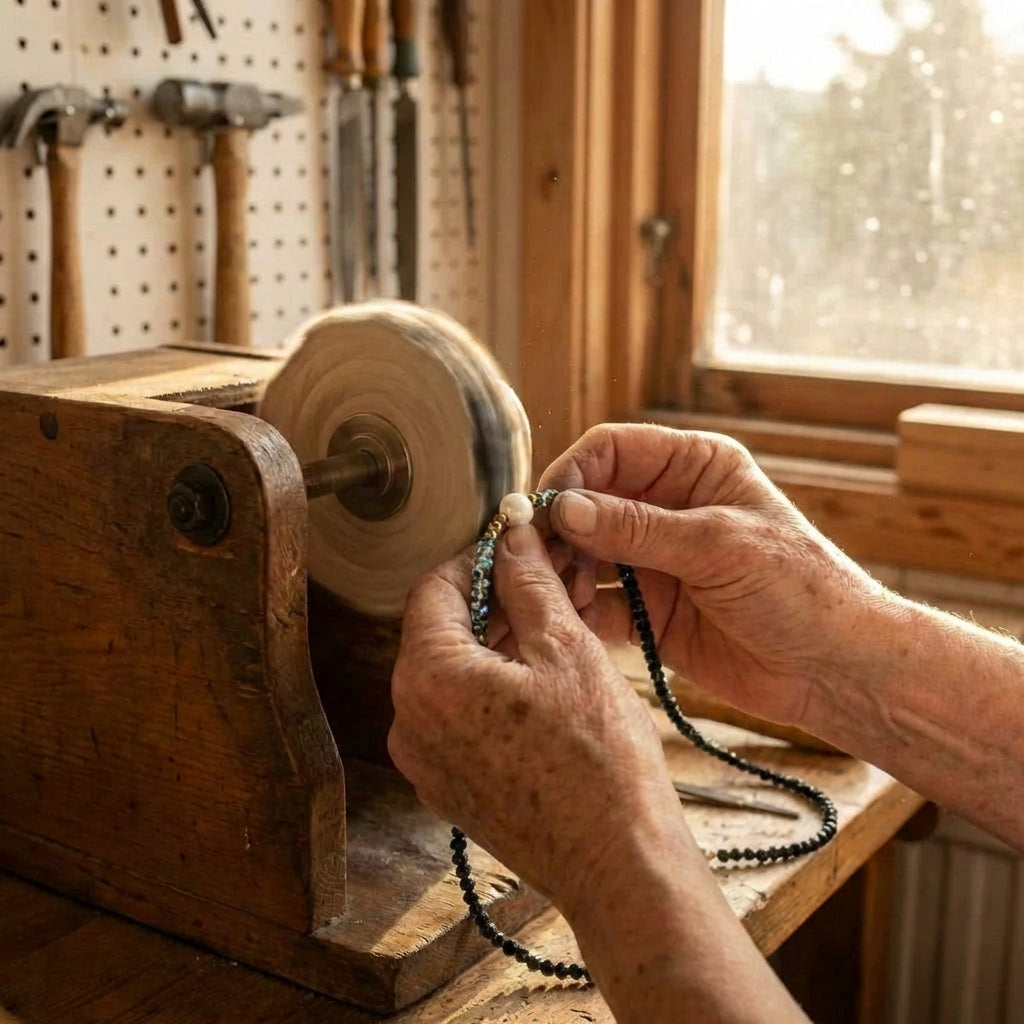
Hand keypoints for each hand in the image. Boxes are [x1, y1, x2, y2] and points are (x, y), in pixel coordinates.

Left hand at [388, 522, 683, 914]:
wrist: (618, 865)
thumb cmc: (599, 760)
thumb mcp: (567, 649)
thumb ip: (529, 582)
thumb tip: (511, 534)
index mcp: (428, 678)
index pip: (433, 588)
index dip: (477, 558)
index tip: (515, 548)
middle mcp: (408, 721)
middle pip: (440, 631)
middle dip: (493, 601)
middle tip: (548, 584)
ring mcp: (425, 760)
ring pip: (452, 674)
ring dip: (497, 643)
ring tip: (555, 629)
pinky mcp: (448, 786)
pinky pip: (459, 716)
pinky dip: (493, 688)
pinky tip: (544, 681)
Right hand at [539, 424, 884, 728]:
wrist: (837, 669)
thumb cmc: (801, 590)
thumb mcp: (719, 546)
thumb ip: (637, 528)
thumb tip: (563, 508)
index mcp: (694, 468)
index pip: (611, 451)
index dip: (572, 474)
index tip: (545, 510)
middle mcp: (668, 508)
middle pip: (588, 503)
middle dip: (560, 531)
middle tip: (537, 561)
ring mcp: (656, 561)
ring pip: (585, 555)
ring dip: (564, 573)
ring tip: (557, 597)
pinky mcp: (651, 612)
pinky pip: (599, 605)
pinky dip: (578, 612)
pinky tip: (568, 623)